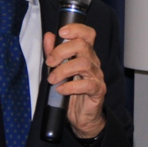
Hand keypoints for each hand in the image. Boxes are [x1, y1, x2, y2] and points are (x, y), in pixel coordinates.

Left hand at [43, 24, 105, 138]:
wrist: (83, 117)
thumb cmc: (71, 92)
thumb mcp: (58, 70)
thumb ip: (54, 53)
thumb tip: (49, 36)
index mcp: (85, 54)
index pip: (88, 34)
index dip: (76, 29)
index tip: (61, 32)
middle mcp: (93, 62)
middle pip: (83, 46)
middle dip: (62, 51)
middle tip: (50, 63)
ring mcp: (97, 76)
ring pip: (83, 64)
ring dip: (63, 70)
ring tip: (52, 79)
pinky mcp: (98, 90)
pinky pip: (86, 84)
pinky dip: (70, 86)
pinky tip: (60, 90)